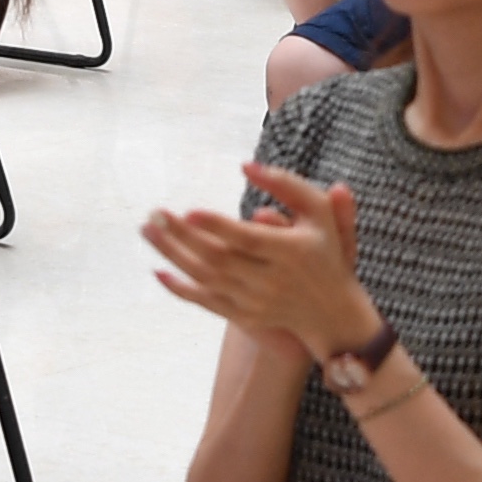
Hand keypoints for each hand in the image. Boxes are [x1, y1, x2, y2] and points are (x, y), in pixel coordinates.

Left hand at [137, 159, 380, 359]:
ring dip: (173, 255)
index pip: (247, 239)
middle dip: (182, 236)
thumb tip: (245, 166)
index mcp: (290, 252)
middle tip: (154, 215)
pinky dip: (181, 289)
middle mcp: (271, 280)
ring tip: (148, 231)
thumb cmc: (324, 250)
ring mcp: (255, 302)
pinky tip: (158, 271)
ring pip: (206, 279)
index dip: (217, 226)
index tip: (189, 210)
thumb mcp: (319, 212)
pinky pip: (206, 302)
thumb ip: (286, 185)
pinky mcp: (244, 316)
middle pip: (218, 258)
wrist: (332, 312)